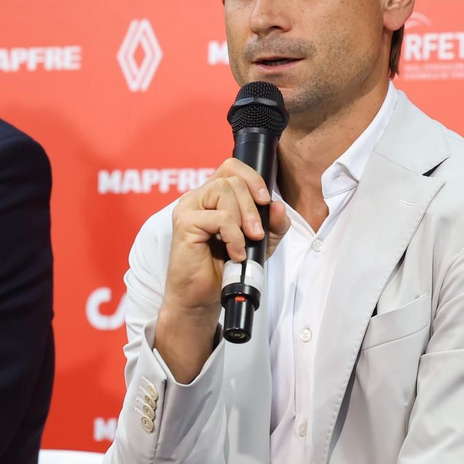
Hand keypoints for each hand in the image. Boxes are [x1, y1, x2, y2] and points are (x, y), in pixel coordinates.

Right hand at [157, 159, 289, 380]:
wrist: (203, 296)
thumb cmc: (225, 267)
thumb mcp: (260, 244)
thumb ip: (273, 224)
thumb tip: (278, 206)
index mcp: (212, 197)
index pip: (231, 167)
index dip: (252, 177)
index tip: (265, 200)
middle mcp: (198, 197)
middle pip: (231, 179)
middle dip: (252, 206)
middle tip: (257, 233)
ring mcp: (188, 208)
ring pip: (224, 191)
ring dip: (243, 218)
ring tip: (246, 242)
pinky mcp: (185, 222)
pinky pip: (220, 217)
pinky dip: (234, 236)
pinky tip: (234, 253)